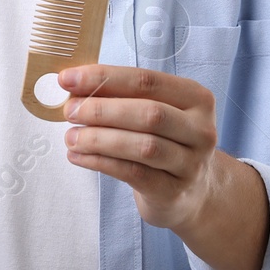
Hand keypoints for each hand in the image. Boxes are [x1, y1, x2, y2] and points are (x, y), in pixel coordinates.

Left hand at [58, 65, 222, 231]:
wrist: (192, 192)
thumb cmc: (165, 141)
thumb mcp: (154, 112)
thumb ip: (122, 96)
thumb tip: (74, 84)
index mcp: (196, 98)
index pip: (147, 81)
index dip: (104, 77)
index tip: (68, 78)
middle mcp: (200, 129)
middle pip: (149, 113)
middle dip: (102, 110)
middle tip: (70, 110)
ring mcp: (191, 163)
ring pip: (143, 146)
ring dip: (99, 139)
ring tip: (71, 136)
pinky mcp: (174, 191)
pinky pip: (133, 174)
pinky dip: (101, 162)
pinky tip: (79, 157)